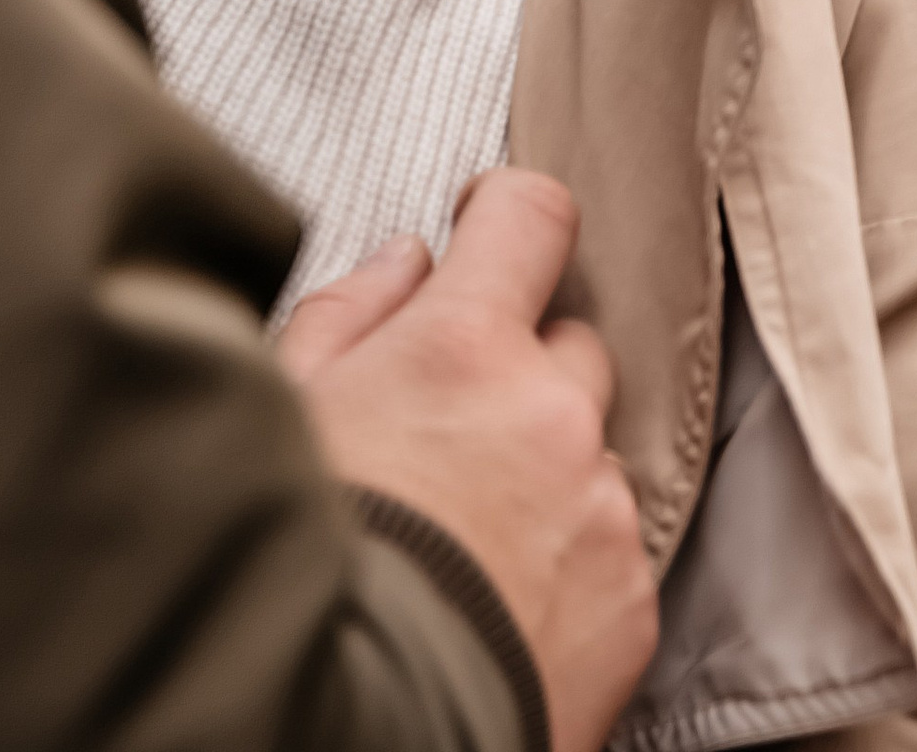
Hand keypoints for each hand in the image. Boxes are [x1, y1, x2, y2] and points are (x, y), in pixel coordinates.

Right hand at [279, 172, 654, 751]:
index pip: (534, 216)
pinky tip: (500, 605)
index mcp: (466, 346)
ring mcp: (601, 511)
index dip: (507, 217)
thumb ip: (351, 313)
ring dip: (547, 478)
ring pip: (593, 456)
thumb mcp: (285, 415)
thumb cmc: (296, 569)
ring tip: (467, 545)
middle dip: (521, 372)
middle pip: (571, 345)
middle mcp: (553, 413)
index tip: (487, 234)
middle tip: (452, 435)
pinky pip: (613, 553)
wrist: (353, 729)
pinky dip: (569, 568)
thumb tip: (409, 261)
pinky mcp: (631, 605)